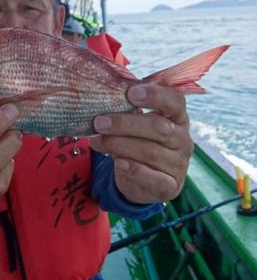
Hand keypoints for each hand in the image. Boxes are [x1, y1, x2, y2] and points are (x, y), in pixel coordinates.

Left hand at [88, 84, 193, 204]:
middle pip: (159, 127)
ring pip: (150, 152)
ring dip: (119, 145)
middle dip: (125, 124)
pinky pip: (154, 178)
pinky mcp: (170, 186)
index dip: (155, 95)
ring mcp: (179, 164)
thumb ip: (129, 111)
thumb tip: (107, 98)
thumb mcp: (136, 126)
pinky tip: (118, 162)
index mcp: (178, 118)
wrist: (142, 182)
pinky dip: (135, 170)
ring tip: (96, 141)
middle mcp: (183, 140)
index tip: (131, 93)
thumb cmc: (139, 143)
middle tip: (99, 122)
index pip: (175, 101)